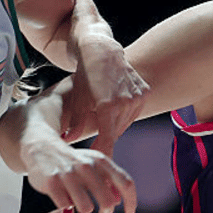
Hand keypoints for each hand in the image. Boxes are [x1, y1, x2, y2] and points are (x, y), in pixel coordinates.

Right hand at [22, 132, 137, 212]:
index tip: (129, 212)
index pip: (126, 183)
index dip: (131, 201)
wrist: (41, 147)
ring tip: (78, 202)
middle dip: (106, 211)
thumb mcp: (93, 165)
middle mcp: (87, 166)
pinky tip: (62, 199)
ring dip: (84, 209)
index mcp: (101, 160)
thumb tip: (118, 202)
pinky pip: (66, 207)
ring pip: (86, 208)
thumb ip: (109, 181)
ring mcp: (68, 174)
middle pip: (107, 201)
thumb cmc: (72, 161)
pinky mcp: (52, 183)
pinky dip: (66, 208)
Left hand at [64, 34, 149, 156]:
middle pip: (116, 132)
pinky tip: (114, 107)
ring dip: (114, 125)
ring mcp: (137, 96)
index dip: (103, 152)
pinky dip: (124, 114)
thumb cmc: (85, 75)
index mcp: (108, 105)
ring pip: (125, 122)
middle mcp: (125, 102)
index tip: (98, 162)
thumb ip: (75, 124)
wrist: (101, 50)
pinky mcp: (144, 92)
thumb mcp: (77, 100)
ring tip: (103, 117)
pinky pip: (133, 112)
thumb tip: (68, 140)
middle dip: (105, 137)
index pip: (108, 139)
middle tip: (95, 142)